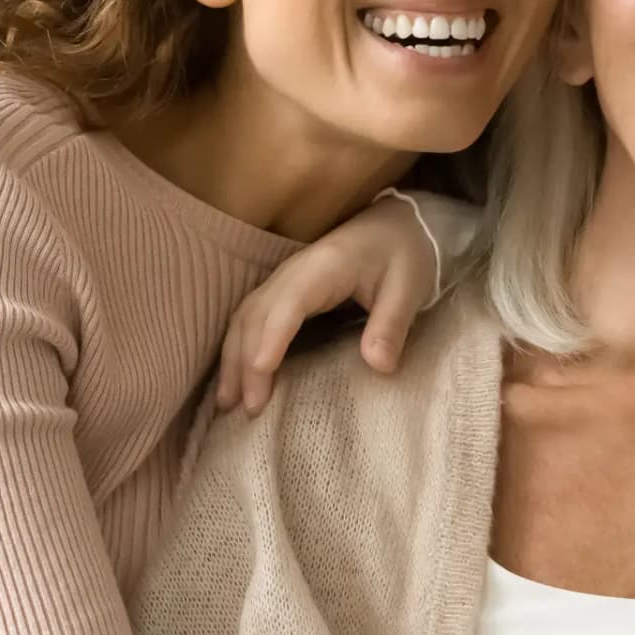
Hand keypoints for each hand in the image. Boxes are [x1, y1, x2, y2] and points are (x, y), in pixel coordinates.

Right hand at [211, 191, 439, 416]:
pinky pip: (249, 321)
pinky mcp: (282, 293)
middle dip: (246, 361)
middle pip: (256, 314)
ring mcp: (283, 281)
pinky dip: (236, 350)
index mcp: (324, 267)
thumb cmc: (404, 256)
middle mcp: (293, 272)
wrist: (397, 226)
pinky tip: (234, 381)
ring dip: (232, 359)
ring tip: (227, 404)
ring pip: (244, 318)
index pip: (289, 303)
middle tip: (249, 409)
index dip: (272, 336)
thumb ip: (392, 326)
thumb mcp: (408, 289)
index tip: (262, 371)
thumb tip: (379, 366)